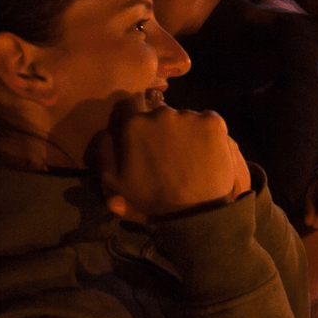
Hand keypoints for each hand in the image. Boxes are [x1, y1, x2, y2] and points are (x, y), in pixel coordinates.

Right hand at [89, 98, 249, 222]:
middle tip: (166, 153)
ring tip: (188, 156)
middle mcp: (161, 113)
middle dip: (159, 128)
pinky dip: (205, 133)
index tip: (141, 136)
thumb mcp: (114, 181)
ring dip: (183, 131)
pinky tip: (205, 153)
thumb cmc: (153, 199)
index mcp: (134, 124)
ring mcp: (190, 116)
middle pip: (158, 112)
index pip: (127, 106)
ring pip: (183, 117)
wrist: (198, 211)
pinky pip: (206, 121)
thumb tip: (105, 130)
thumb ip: (103, 150)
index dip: (132, 120)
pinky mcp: (214, 122)